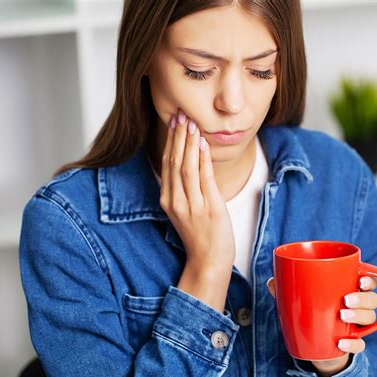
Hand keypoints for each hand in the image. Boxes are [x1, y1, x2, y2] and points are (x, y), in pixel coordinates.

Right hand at [159, 108, 235, 270]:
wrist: (208, 261)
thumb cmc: (199, 236)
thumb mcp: (184, 211)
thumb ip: (183, 189)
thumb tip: (188, 162)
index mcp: (168, 200)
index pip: (167, 164)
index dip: (170, 141)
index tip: (173, 122)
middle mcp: (176, 200)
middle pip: (174, 161)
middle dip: (178, 136)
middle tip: (181, 114)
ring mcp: (192, 205)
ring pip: (186, 167)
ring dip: (188, 143)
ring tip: (191, 123)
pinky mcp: (209, 208)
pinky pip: (204, 179)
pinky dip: (202, 160)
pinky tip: (202, 144)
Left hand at [267, 275, 376, 375]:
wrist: (313, 343)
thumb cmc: (310, 311)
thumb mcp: (299, 298)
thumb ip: (286, 289)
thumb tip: (272, 281)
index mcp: (348, 289)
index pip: (367, 281)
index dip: (369, 279)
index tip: (360, 280)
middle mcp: (357, 306)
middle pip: (372, 299)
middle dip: (363, 298)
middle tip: (346, 300)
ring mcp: (357, 325)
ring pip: (370, 318)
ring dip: (359, 316)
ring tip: (341, 315)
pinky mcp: (353, 342)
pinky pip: (360, 344)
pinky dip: (353, 343)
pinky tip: (341, 342)